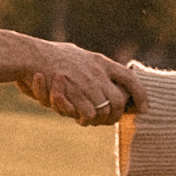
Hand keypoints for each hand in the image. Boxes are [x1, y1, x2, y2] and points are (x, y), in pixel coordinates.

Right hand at [19, 44, 136, 126]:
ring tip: (91, 119)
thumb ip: (92, 65)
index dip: (140, 94)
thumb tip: (104, 71)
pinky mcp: (74, 93)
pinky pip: (89, 114)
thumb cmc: (50, 55)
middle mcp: (98, 72)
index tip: (145, 107)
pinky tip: (80, 118)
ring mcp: (87, 82)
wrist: (30, 55)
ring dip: (100, 119)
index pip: (130, 78)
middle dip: (117, 114)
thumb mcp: (78, 55)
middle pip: (119, 100)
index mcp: (101, 61)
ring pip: (105, 109)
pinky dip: (86, 119)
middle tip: (110, 120)